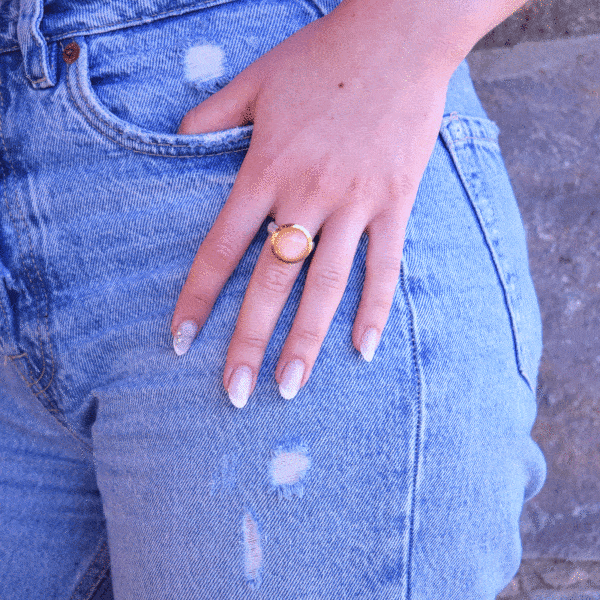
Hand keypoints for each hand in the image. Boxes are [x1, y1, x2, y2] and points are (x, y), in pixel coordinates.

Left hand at [170, 0, 459, 407]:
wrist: (397, 37)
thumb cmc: (322, 58)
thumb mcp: (255, 81)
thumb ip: (211, 116)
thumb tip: (176, 138)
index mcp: (265, 170)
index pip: (221, 248)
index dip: (199, 298)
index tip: (182, 341)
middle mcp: (307, 195)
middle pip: (271, 282)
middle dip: (249, 342)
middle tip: (234, 394)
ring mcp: (355, 203)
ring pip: (326, 285)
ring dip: (306, 341)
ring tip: (291, 387)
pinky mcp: (395, 203)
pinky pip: (385, 266)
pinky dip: (375, 309)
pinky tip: (363, 349)